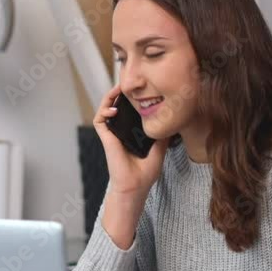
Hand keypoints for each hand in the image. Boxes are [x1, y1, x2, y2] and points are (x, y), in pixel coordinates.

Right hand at [92, 83, 171, 197]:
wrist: (136, 186)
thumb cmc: (146, 172)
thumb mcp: (160, 148)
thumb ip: (163, 133)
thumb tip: (172, 120)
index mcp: (132, 133)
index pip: (129, 111)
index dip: (132, 99)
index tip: (140, 90)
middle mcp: (121, 132)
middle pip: (117, 106)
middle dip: (120, 93)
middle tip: (127, 84)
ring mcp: (112, 134)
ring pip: (105, 109)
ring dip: (109, 97)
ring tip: (117, 89)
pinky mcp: (106, 138)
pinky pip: (99, 120)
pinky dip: (103, 111)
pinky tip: (114, 109)